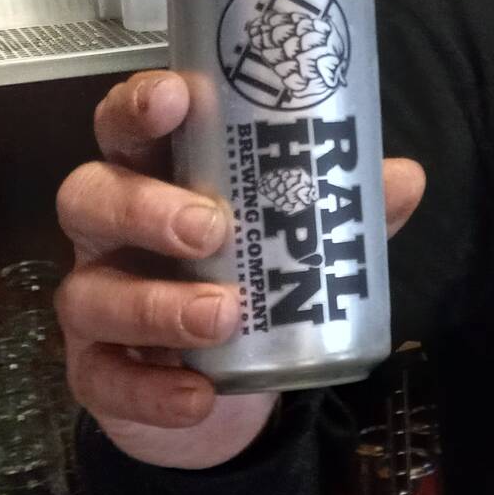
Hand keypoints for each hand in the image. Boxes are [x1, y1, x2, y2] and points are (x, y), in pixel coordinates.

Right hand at [55, 69, 423, 469]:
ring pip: (89, 294)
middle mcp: (112, 231)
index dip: (140, 104)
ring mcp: (95, 300)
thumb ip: (342, 208)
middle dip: (146, 208)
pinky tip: (197, 397)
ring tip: (222, 315)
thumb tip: (404, 177)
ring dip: (156, 305)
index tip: (176, 97)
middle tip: (212, 228)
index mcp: (157, 176)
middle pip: (90, 196)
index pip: (128, 125)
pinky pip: (102, 380)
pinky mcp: (95, 372)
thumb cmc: (252, 277)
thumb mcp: (301, 238)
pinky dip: (150, 390)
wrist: (221, 387)